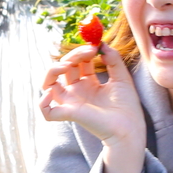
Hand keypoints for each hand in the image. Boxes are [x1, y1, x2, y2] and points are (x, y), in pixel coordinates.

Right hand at [39, 44, 147, 172]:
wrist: (130, 128)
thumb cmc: (127, 107)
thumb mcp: (122, 77)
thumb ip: (114, 60)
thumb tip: (103, 44)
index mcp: (88, 83)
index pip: (77, 62)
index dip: (82, 51)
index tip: (95, 45)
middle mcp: (77, 92)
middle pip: (64, 67)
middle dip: (73, 55)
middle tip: (89, 50)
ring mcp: (71, 102)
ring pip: (48, 84)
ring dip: (53, 70)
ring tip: (66, 65)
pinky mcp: (68, 114)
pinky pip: (46, 111)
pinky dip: (43, 102)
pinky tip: (51, 92)